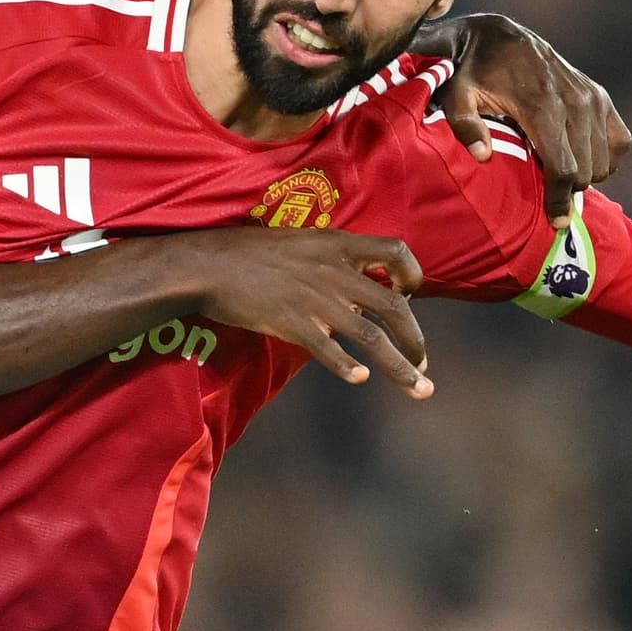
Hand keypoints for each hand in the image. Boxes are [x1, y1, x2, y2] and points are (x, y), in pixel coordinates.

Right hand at [175, 229, 433, 395]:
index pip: (395, 250)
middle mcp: (334, 272)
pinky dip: (349, 367)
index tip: (410, 294)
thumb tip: (349, 288)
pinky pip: (330, 350)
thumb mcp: (297, 243)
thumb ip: (327, 261)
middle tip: (423, 364)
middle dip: (416, 340)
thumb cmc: (246, 254)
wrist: (208, 265)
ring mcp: (316, 299)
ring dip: (400, 366)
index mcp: (337, 245)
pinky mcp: (293, 323)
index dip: (412, 273)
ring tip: (418, 387)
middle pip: (394, 307)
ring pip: (372, 336)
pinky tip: (360, 377)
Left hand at [426, 12, 631, 214]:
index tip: (555, 221)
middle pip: (586, 170)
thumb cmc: (471, 73)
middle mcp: (575, 100)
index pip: (564, 167)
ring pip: (604, 160)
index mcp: (541, 105)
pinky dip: (605, 156)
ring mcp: (592, 97)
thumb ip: (465, 127)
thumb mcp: (456, 96)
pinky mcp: (600, 95)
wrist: (498, 35)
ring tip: (556, 169)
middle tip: (546, 192)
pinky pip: (620, 141)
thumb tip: (483, 157)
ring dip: (585, 173)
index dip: (560, 200)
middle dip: (568, 189)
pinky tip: (580, 157)